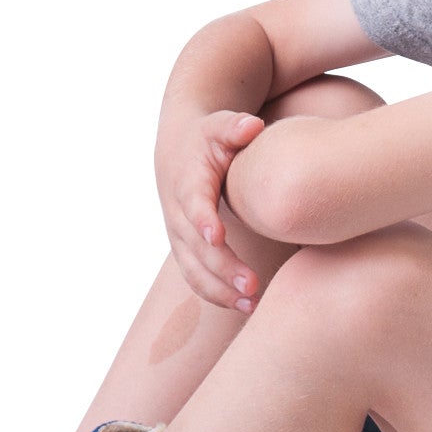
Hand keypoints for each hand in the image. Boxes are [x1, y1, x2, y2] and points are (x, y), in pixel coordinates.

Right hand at [156, 110, 265, 311]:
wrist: (178, 151)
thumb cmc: (207, 139)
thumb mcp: (219, 127)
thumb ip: (235, 127)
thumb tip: (251, 125)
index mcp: (188, 183)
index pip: (193, 204)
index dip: (203, 220)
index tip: (217, 237)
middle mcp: (178, 214)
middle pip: (196, 247)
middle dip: (222, 268)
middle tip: (252, 285)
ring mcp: (179, 236)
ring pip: (193, 270)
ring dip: (220, 290)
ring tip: (251, 304)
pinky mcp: (185, 249)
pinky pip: (195, 278)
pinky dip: (216, 295)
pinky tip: (244, 306)